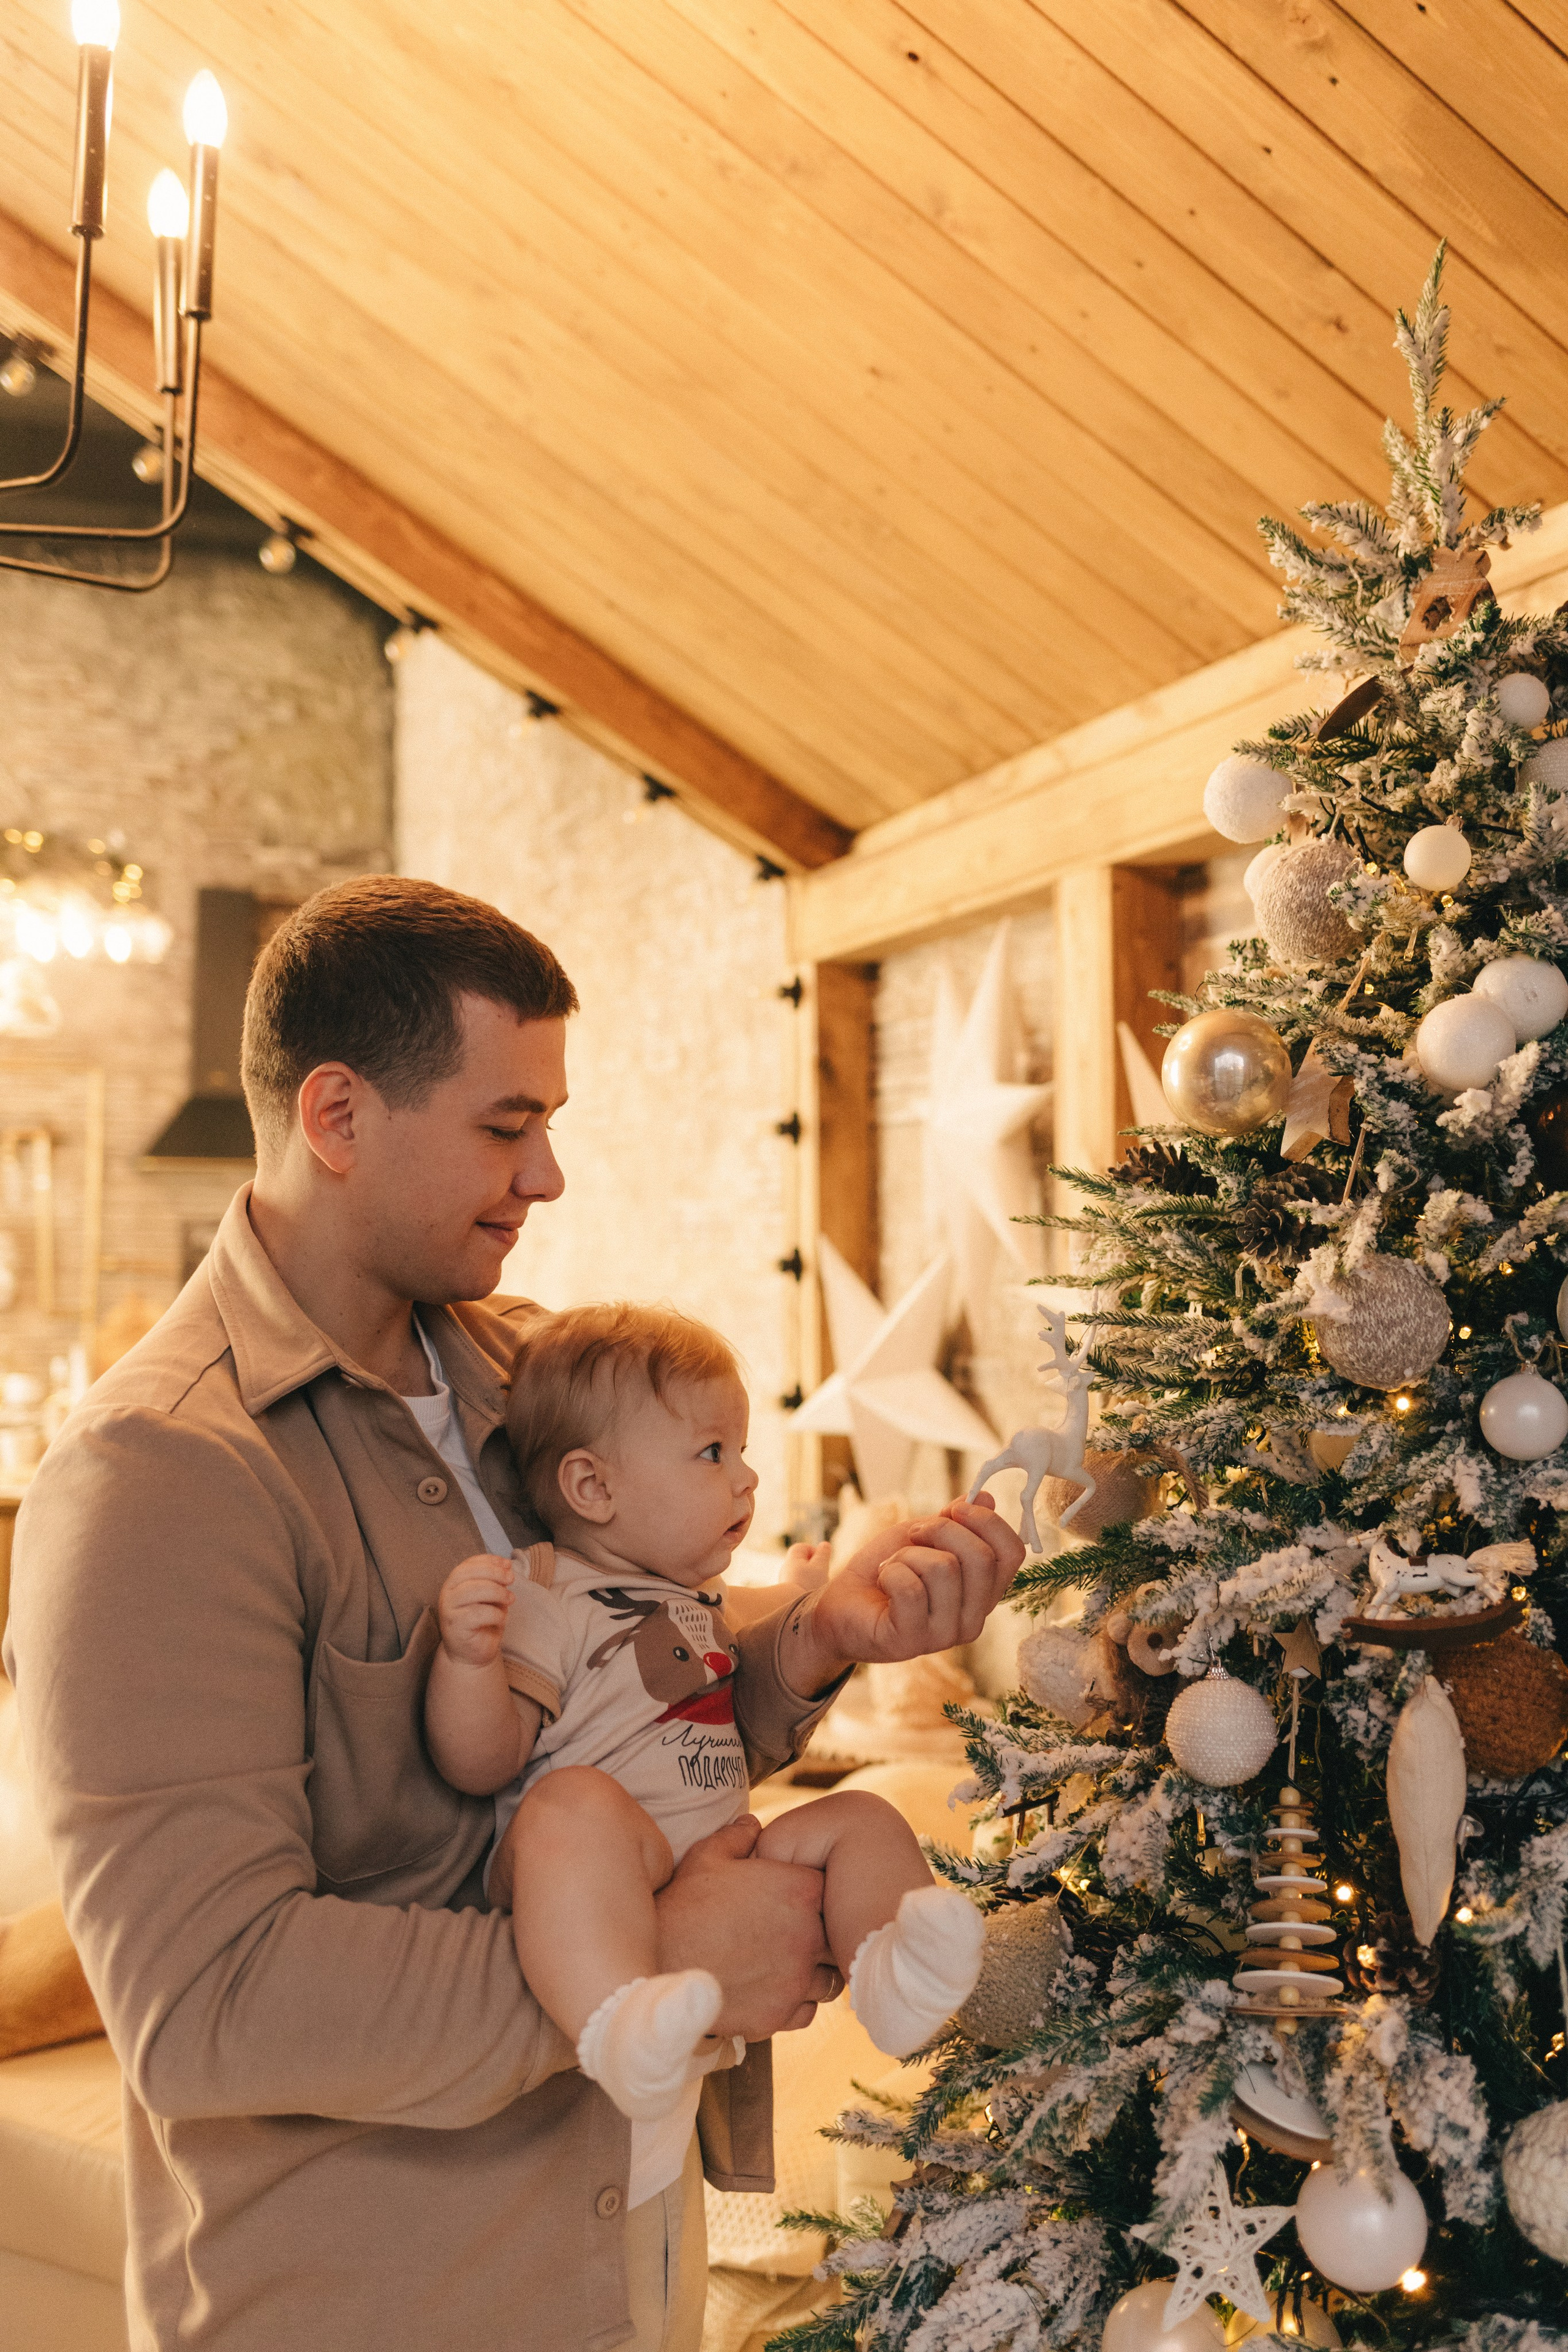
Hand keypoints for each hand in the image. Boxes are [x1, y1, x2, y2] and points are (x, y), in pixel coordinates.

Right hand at [436, 1553, 514, 1667]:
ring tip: (510, 1599)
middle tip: (511, 1579)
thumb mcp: (489, 1597)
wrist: (471, 1654)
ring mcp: (448, 1610)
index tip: (507, 1564)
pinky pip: (478, 1614)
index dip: (489, 1561)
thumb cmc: (482, 1622)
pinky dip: (495, 1614)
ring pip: (474, 1591)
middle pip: (470, 1574)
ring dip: (497, 1592)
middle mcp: (447, 1594)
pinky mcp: (455, 1626)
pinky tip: (501, 1618)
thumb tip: (506, 1566)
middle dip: (495, 1574)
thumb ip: (494, 1581)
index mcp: (454, 1583)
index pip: (468, 1564)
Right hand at [655, 1816, 837, 2038]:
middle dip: (824, 1933)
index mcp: (800, 1890)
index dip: (817, 1893)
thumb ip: (738, 1836)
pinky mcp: (780, 2013)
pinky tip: (775, 1989)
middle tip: (797, 1933)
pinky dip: (797, 2001)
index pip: (834, 1888)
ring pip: (829, 1977)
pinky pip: (808, 2010)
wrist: (660, 1962)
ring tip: (790, 1963)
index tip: (800, 1899)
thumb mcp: (709, 1856)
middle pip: (839, 1935)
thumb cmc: (684, 1904)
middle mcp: (808, 1935)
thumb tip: (752, 1824)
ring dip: (815, 1970)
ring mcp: (797, 1978)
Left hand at [784, 1492, 1024, 1691]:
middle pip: (981, 1558)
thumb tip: (986, 1496)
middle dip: (941, 1530)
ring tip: (893, 1566)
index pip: (1012, 1554)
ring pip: (944, 1568)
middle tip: (914, 1536)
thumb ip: (956, 1521)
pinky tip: (882, 1582)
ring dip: (908, 1554)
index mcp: (983, 1594)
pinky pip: (910, 1587)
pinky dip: (890, 1571)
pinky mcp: (911, 1640)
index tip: (954, 1509)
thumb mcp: (922, 1535)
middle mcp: (972, 1619)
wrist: (839, 1603)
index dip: (987, 1521)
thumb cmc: (883, 1568)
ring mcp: (944, 1635)